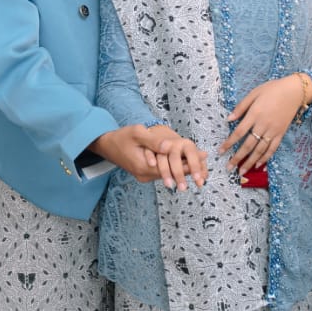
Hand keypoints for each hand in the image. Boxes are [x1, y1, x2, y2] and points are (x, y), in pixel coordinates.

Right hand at [91, 125, 206, 189]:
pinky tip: (183, 163)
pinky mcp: (143, 174)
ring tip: (200, 164)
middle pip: (172, 174)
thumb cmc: (121, 136)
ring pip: (168, 174)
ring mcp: (144, 176)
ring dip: (182, 169)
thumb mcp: (137, 133)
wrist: (105, 145)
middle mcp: (145, 175)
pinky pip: (162, 173)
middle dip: (189, 168)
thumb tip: (168, 146)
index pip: (172, 168)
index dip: (188, 164)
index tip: (203, 159)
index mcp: (145, 166)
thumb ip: (153, 141)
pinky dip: (172, 169)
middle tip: (206, 163)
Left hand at [220, 74, 310, 176]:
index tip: (221, 151)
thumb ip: (241, 107)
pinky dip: (265, 158)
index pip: (239, 132)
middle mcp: (263, 125)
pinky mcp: (281, 134)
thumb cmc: (272, 89)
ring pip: (260, 150)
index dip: (229, 143)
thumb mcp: (254, 93)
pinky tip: (258, 165)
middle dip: (237, 158)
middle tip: (229, 168)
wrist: (294, 91)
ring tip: (241, 172)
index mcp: (255, 114)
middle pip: (248, 145)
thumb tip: (228, 119)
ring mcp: (273, 131)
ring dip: (250, 162)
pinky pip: (272, 149)